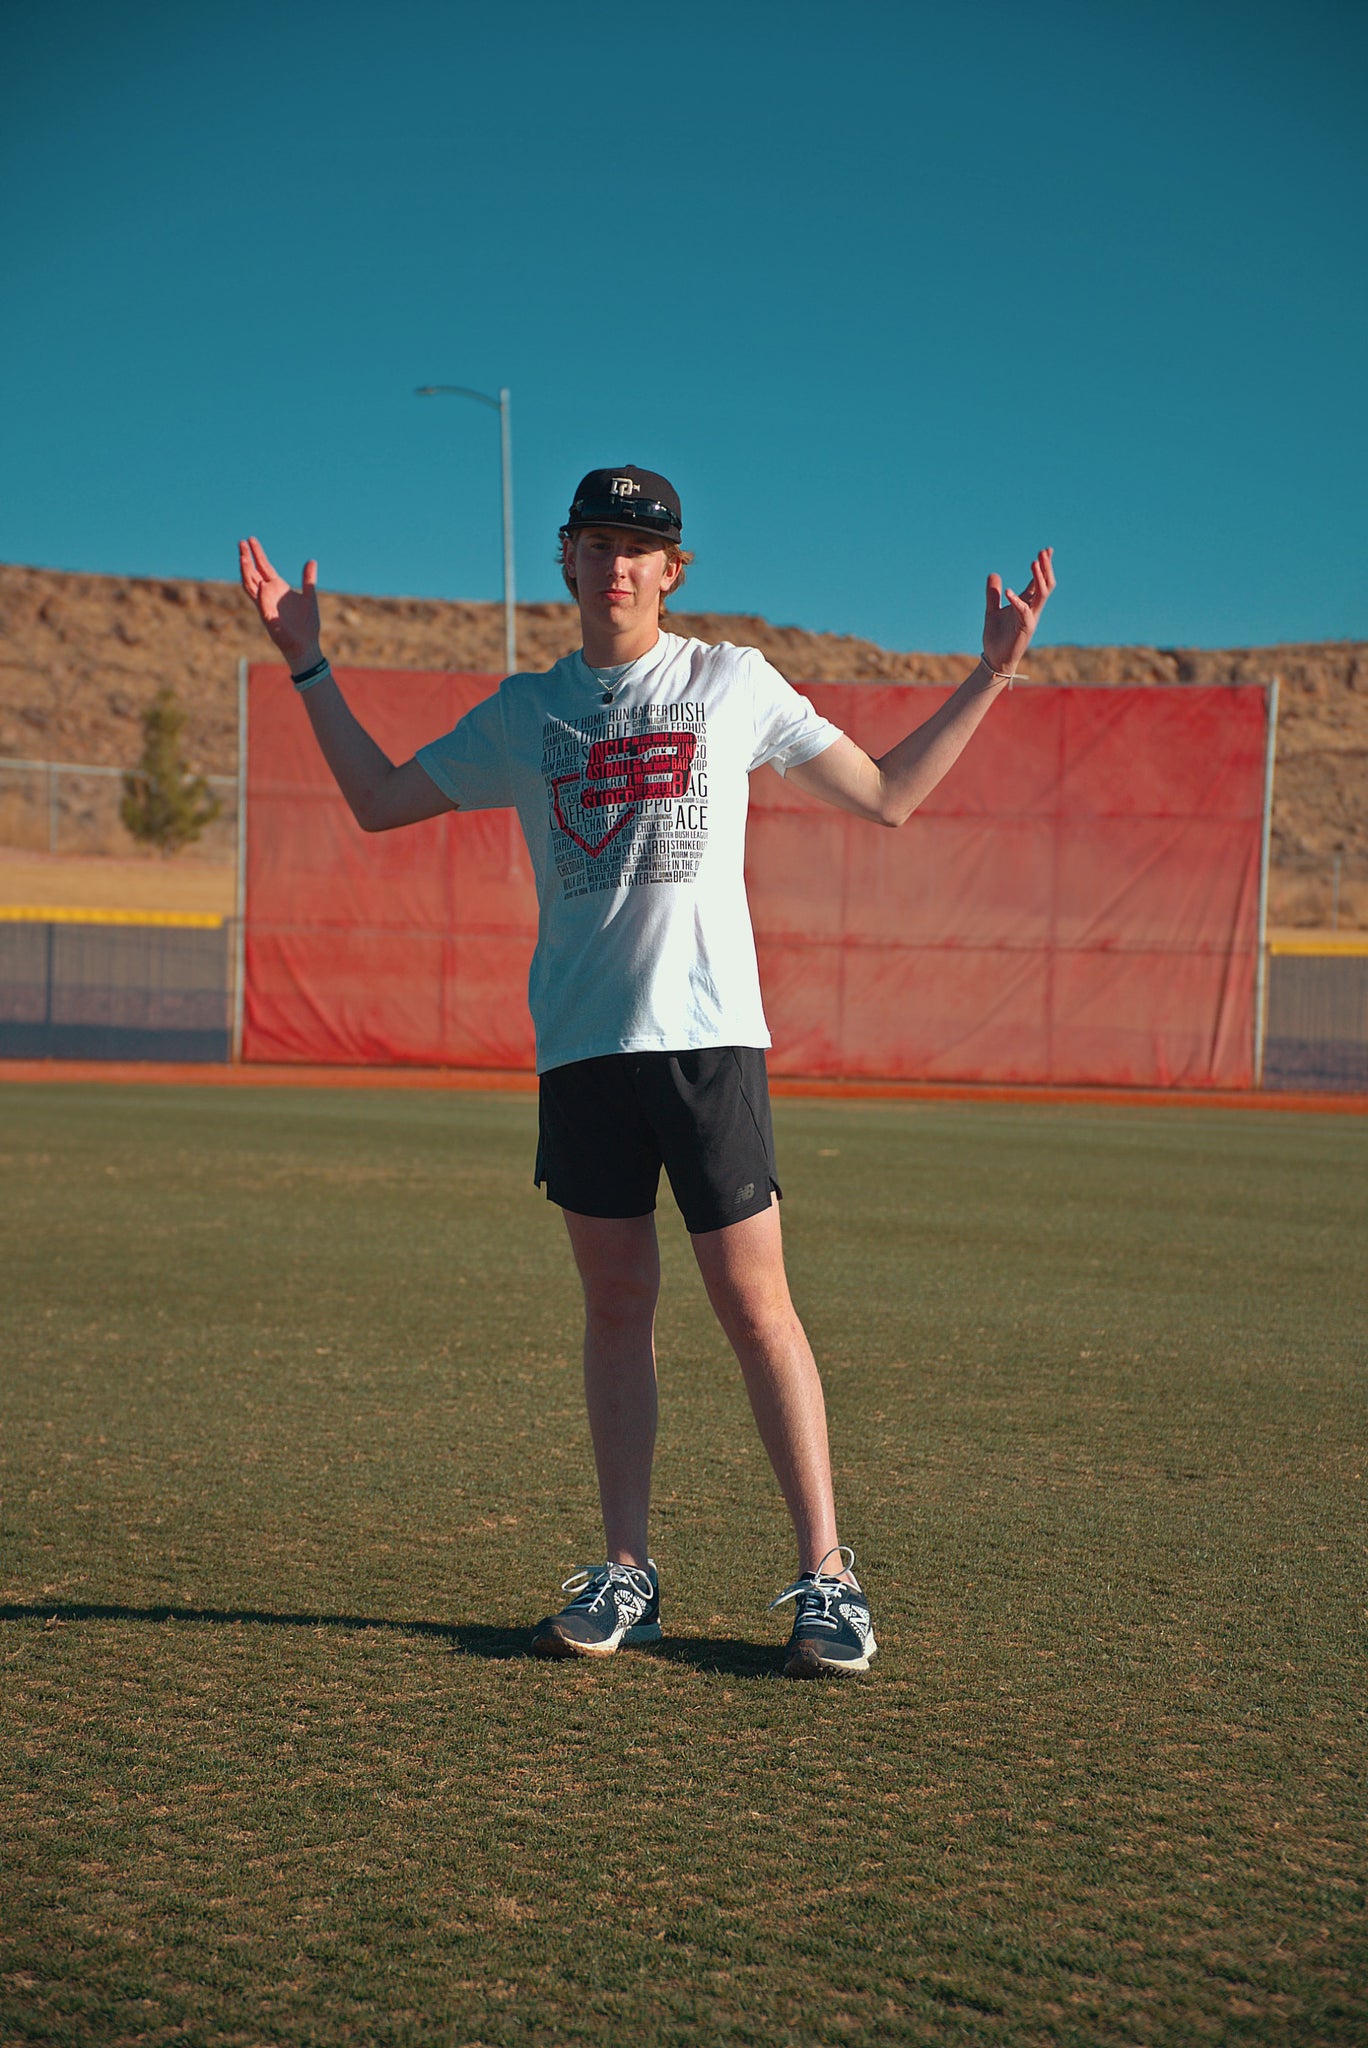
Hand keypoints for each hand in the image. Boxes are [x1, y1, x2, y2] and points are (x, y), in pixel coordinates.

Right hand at [238, 536, 321, 670]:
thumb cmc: (306, 624)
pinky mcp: (268, 617)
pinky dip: (260, 594)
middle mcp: (268, 594)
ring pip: (251, 585)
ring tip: (243, 558)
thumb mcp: (309, 596)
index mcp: (277, 587)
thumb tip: (311, 561)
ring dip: (246, 572)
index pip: (263, 567)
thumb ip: (308, 579)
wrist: (306, 644)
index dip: (257, 554)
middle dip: (247, 558)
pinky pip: (261, 604)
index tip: (250, 539)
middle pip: (253, 573)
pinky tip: (261, 584)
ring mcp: (265, 605)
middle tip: (241, 542)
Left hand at [982, 546, 1054, 676]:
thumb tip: (993, 573)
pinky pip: (1024, 612)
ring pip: (1041, 595)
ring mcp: (1030, 619)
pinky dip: (1017, 601)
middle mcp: (1031, 610)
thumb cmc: (996, 638)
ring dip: (1039, 578)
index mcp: (1025, 605)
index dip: (1043, 566)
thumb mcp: (991, 611)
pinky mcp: (1025, 629)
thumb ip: (993, 594)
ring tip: (1034, 562)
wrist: (994, 660)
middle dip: (1045, 568)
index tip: (1046, 550)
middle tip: (1044, 552)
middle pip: (1045, 585)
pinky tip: (1009, 591)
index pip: (1038, 582)